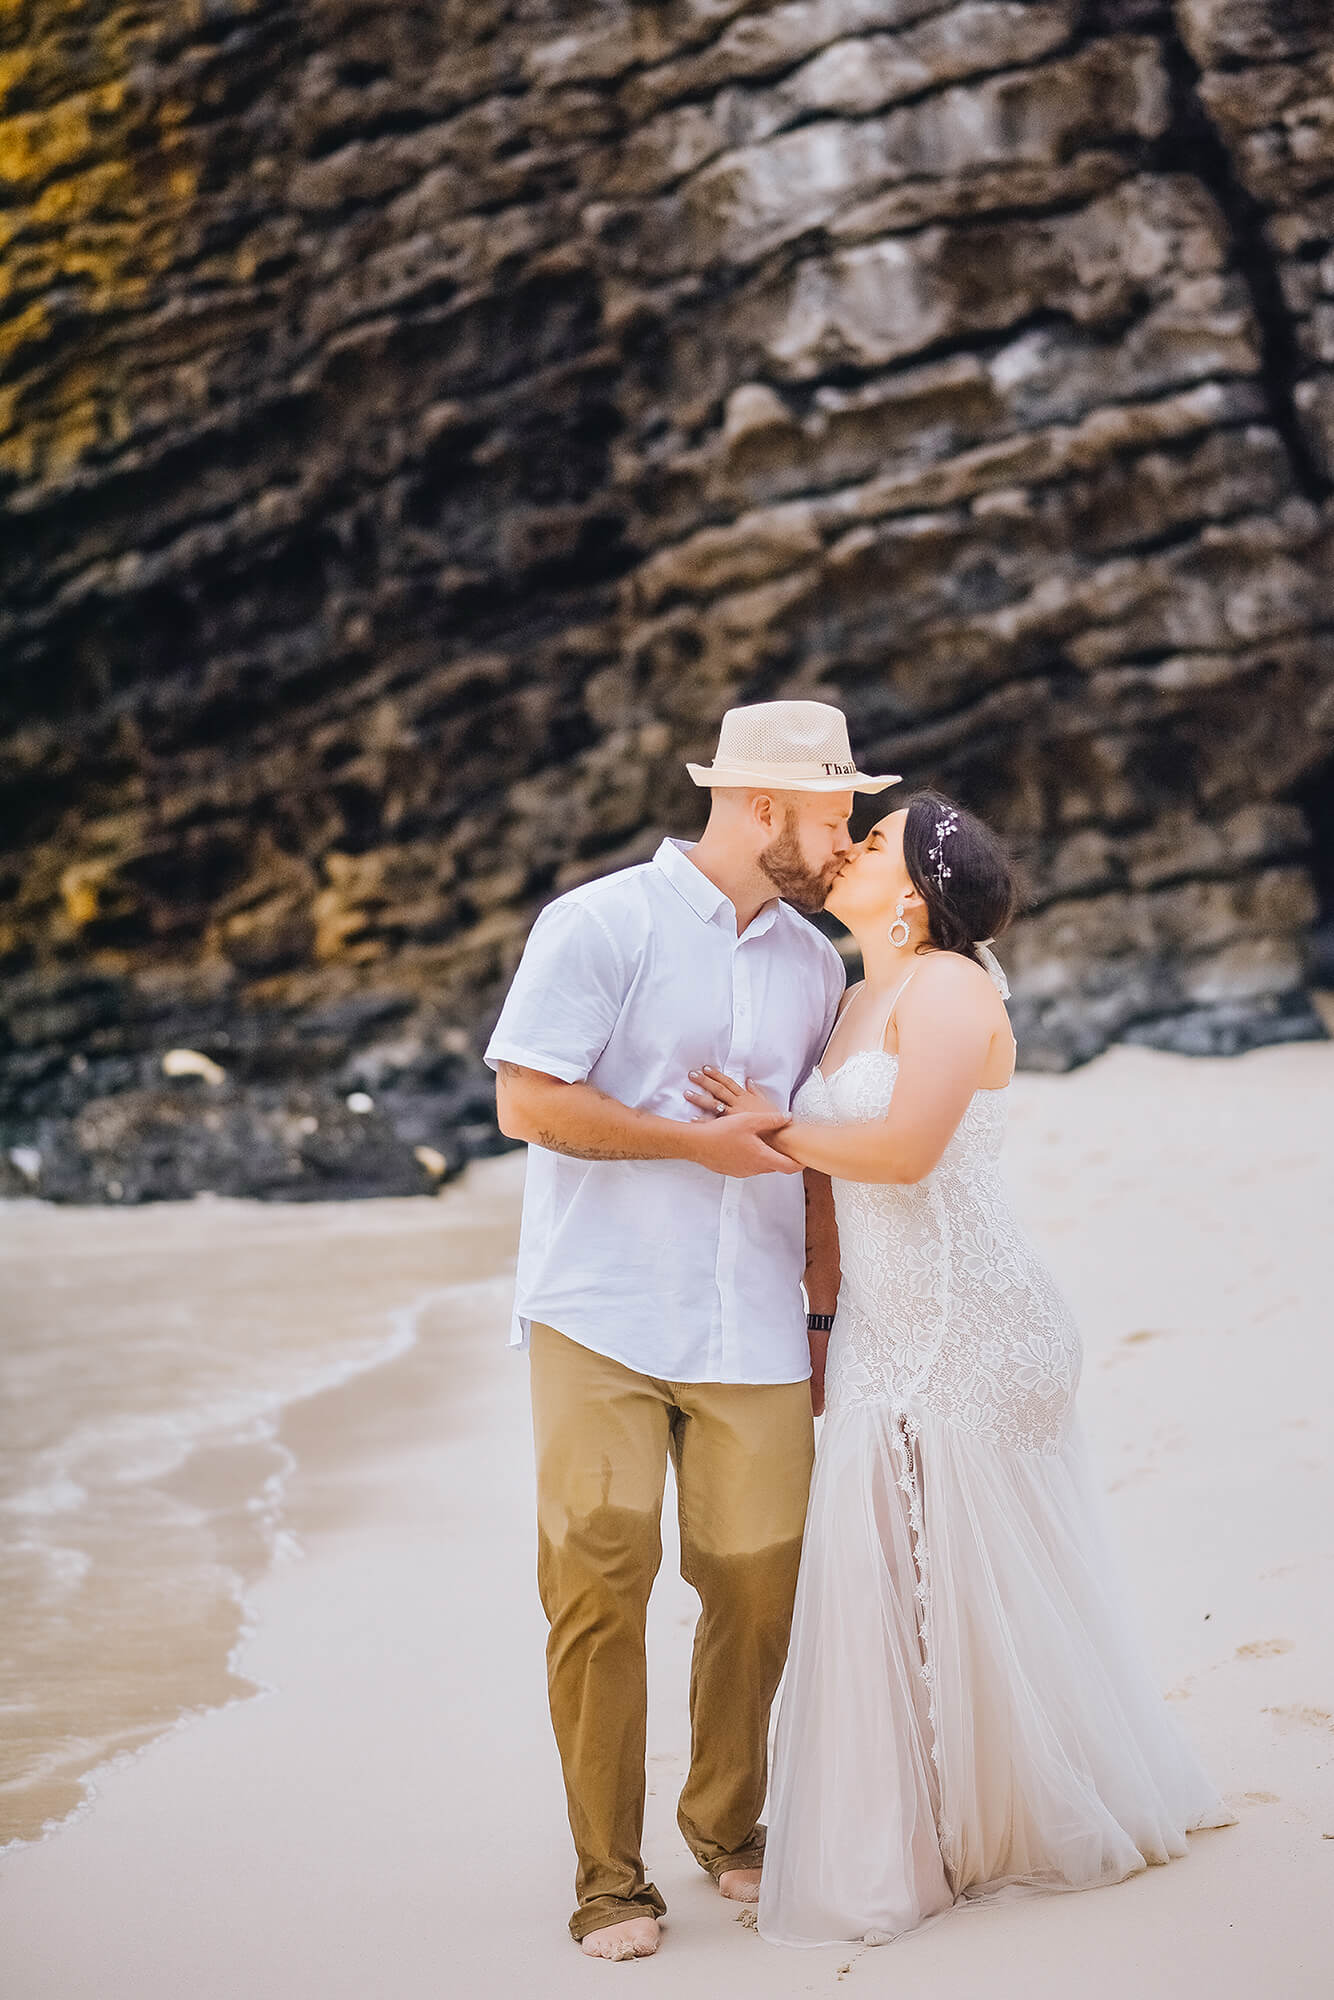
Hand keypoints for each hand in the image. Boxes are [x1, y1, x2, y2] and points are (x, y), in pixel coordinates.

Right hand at [684, 1107, 799, 1178]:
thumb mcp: (749, 1121)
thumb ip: (771, 1120)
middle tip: (786, 1146)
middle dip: (782, 1157)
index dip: (799, 1163)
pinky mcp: (731, 1171)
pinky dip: (752, 1157)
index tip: (806, 1159)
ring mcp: (742, 1172)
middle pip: (775, 1166)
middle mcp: (754, 1169)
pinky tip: (745, 1145)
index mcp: (762, 1158)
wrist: (696, 1143)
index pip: (788, 1166)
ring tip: (765, 1143)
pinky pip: (747, 1165)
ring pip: (761, 1166)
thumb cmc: (722, 1132)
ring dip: (765, 1156)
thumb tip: (788, 1118)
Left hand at [685, 1068, 780, 1120]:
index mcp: (745, 1097)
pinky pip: (716, 1123)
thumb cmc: (775, 1121)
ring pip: (714, 1104)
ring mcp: (734, 1115)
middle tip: (692, 1074)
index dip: (717, 1075)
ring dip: (700, 1098)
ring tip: (687, 1093)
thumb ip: (756, 1091)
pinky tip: (692, 1118)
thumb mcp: (766, 1102)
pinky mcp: (733, 1127)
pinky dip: (703, 1121)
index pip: (729, 1082)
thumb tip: (750, 1081)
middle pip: (719, 1090)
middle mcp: (738, 1103)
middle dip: (705, 1081)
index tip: (706, 1068)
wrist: (781, 1135)